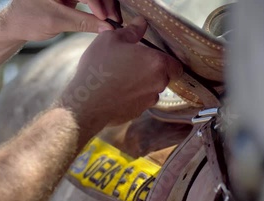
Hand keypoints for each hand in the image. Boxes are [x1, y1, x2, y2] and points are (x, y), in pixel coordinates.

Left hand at [4, 0, 119, 40]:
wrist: (15, 24)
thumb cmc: (28, 20)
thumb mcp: (56, 21)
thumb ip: (83, 23)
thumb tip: (107, 27)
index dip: (97, 2)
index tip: (105, 18)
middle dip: (106, 3)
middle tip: (114, 20)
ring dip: (106, 6)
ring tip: (112, 21)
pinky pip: (91, 0)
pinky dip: (99, 9)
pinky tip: (105, 19)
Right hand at [59, 17, 182, 141]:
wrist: (87, 102)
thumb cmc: (100, 68)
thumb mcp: (111, 40)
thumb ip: (131, 31)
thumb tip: (141, 23)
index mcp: (157, 63)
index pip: (176, 66)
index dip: (167, 62)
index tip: (153, 58)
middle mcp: (158, 84)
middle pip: (164, 77)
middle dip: (152, 72)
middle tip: (133, 65)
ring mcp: (149, 101)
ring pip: (151, 90)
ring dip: (142, 85)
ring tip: (121, 78)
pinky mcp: (138, 113)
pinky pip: (140, 102)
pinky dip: (132, 97)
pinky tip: (116, 91)